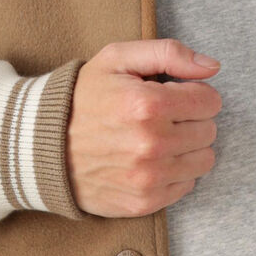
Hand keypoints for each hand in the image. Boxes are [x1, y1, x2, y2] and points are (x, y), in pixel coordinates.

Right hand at [65, 40, 220, 216]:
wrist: (43, 147)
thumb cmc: (82, 99)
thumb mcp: (117, 59)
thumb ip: (169, 53)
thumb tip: (212, 67)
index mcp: (147, 104)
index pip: (209, 101)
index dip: (195, 94)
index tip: (176, 95)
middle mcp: (152, 144)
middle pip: (209, 130)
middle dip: (192, 119)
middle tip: (164, 117)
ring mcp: (149, 178)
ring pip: (204, 160)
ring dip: (189, 147)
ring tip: (161, 139)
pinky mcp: (144, 202)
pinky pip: (187, 185)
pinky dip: (175, 172)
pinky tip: (152, 161)